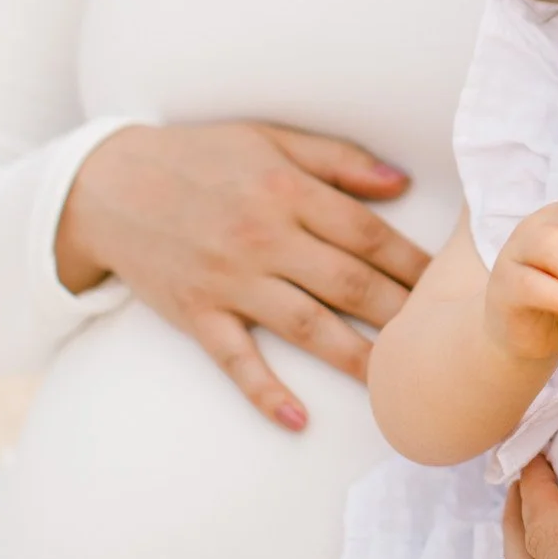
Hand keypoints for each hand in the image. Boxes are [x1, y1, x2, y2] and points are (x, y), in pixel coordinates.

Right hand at [55, 121, 427, 430]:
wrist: (108, 183)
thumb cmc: (201, 157)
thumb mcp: (271, 139)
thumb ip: (339, 161)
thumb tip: (401, 182)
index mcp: (288, 191)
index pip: (368, 234)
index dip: (413, 261)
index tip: (448, 283)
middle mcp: (264, 238)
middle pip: (348, 283)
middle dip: (401, 313)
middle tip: (441, 339)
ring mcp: (229, 280)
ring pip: (306, 325)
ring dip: (355, 356)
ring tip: (397, 382)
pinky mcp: (196, 313)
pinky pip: (236, 359)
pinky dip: (266, 391)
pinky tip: (299, 419)